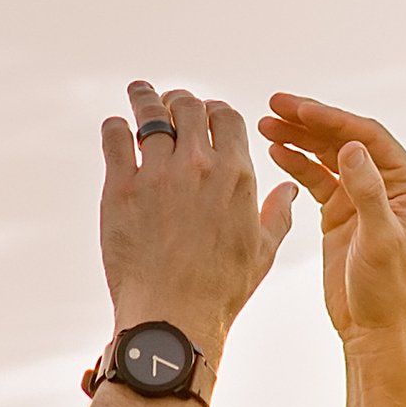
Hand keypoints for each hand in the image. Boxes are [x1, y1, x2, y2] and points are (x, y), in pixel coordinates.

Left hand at [99, 81, 295, 359]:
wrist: (174, 316)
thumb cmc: (221, 290)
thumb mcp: (261, 252)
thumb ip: (277, 215)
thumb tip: (290, 189)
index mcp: (236, 174)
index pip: (226, 117)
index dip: (214, 110)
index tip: (203, 113)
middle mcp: (199, 165)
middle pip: (188, 107)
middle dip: (179, 100)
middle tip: (167, 101)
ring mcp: (158, 173)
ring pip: (150, 114)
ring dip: (144, 98)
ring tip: (138, 91)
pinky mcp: (122, 187)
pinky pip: (115, 138)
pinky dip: (115, 127)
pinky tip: (115, 128)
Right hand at [258, 97, 405, 345]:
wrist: (376, 329)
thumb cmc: (388, 289)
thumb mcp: (380, 239)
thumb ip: (367, 191)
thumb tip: (350, 147)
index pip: (366, 137)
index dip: (331, 119)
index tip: (297, 108)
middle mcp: (388, 182)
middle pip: (344, 139)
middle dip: (308, 122)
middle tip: (274, 106)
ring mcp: (362, 196)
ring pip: (327, 155)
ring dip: (298, 139)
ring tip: (265, 126)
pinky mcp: (341, 212)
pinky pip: (316, 178)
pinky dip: (296, 164)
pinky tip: (275, 152)